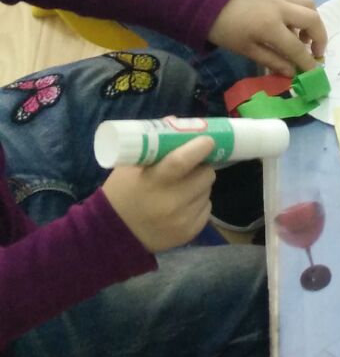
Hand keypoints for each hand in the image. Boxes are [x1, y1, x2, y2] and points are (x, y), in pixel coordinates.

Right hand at [102, 138, 215, 254]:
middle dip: (203, 166)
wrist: (114, 234)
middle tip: (194, 165)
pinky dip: (199, 203)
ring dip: (200, 185)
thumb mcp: (129, 166)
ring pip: (207, 191)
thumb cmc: (122, 193)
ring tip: (183, 186)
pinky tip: (183, 204)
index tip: (208, 140)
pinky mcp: (190, 232)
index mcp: (152, 182)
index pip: (181, 161)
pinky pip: (206, 209)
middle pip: (205, 175)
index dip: (198, 148)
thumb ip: (153, 145)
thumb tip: (177, 122)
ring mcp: (181, 219)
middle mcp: (170, 202)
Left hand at [209, 0, 325, 71]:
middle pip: (313, 20)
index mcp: (270, 27)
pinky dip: (303, 12)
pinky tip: (292, 25)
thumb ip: (273, 61)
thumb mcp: (247, 50)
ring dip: (313, 22)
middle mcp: (281, 9)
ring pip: (310, 5)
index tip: (314, 72)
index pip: (297, 47)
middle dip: (320, 38)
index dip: (307, 62)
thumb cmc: (225, 31)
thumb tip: (292, 72)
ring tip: (304, 37)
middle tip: (315, 52)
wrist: (209, 4)